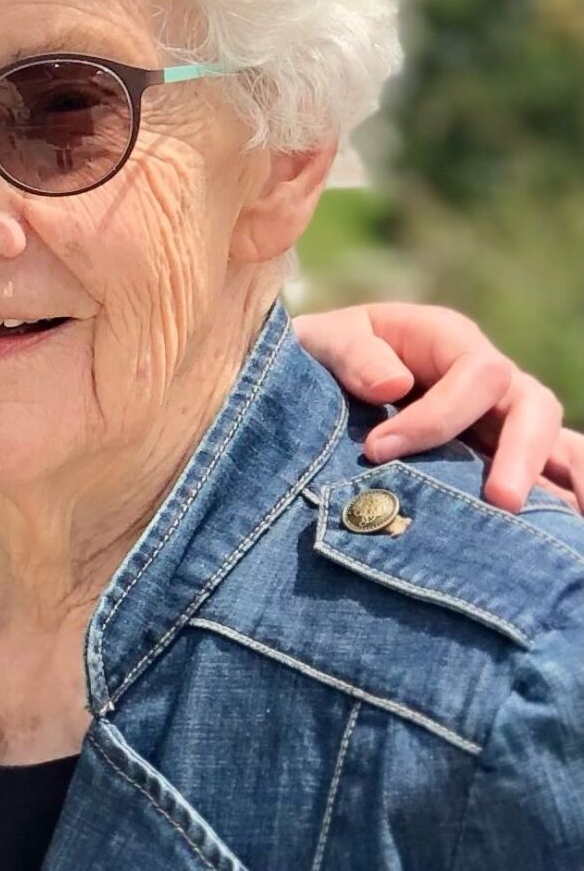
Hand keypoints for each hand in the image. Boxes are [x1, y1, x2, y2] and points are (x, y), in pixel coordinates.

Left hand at [293, 301, 582, 514]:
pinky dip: (567, 495)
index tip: (377, 453)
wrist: (313, 385)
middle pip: (533, 405)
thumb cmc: (318, 360)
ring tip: (560, 528)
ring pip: (554, 440)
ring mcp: (502, 420)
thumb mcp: (321, 341)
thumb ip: (352, 354)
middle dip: (521, 454)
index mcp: (448, 340)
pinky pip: (553, 471)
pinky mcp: (502, 457)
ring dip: (557, 478)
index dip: (436, 416)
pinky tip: (567, 531)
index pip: (475, 372)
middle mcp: (487, 378)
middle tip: (501, 502)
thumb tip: (394, 383)